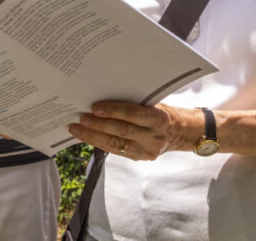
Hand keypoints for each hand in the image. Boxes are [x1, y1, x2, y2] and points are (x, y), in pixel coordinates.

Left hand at [67, 101, 189, 160]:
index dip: (113, 111)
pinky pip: (116, 151)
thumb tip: (102, 97)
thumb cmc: (160, 112)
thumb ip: (133, 103)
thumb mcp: (152, 103)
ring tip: (76, 129)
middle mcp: (154, 137)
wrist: (179, 132)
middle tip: (81, 117)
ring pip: (115, 144)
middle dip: (98, 125)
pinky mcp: (139, 158)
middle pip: (122, 131)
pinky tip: (87, 137)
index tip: (95, 107)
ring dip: (93, 136)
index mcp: (158, 119)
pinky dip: (99, 143)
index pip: (133, 114)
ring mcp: (147, 151)